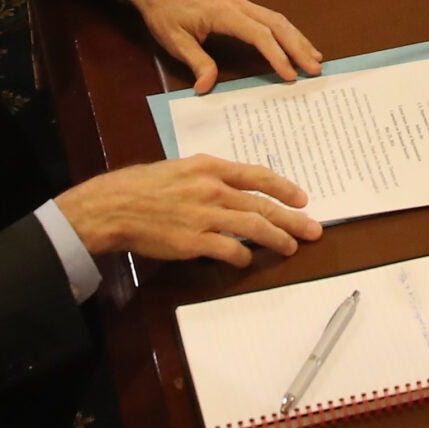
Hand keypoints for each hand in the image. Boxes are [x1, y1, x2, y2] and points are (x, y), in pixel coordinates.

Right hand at [53, 154, 320, 263]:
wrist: (114, 206)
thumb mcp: (180, 168)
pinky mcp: (194, 241)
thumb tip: (235, 188)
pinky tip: (247, 260)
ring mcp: (204, 215)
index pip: (257, 175)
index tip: (302, 198)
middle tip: (314, 229)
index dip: (284, 187)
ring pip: (254, 227)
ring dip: (277, 239)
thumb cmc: (143, 186)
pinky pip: (229, 250)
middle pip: (263, 205)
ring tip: (291, 247)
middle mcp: (212, 189)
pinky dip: (243, 256)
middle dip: (293, 218)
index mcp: (209, 167)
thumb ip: (210, 176)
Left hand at [115, 0, 321, 93]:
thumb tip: (206, 87)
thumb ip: (195, 62)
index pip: (259, 34)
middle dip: (298, 46)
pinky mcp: (239, 4)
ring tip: (314, 57)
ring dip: (297, 37)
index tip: (290, 75)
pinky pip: (269, 16)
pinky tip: (294, 41)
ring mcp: (241, 2)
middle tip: (315, 68)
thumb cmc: (163, 11)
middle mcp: (238, 5)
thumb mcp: (174, 39)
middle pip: (277, 24)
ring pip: (277, 18)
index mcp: (224, 13)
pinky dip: (286, 30)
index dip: (277, 55)